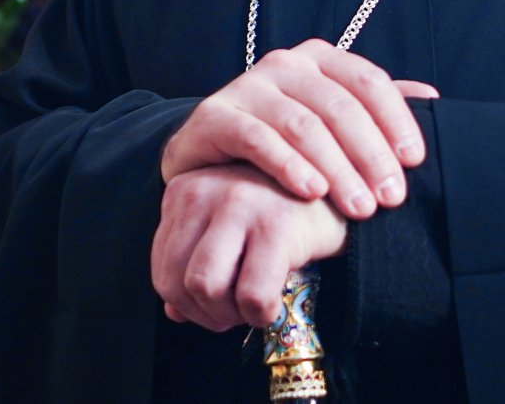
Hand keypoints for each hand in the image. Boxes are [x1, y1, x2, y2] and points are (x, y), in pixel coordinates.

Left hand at [151, 163, 346, 332]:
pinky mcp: (276, 225)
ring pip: (204, 287)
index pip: (162, 268)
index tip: (218, 305)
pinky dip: (259, 315)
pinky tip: (274, 305)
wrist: (342, 191)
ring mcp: (239, 204)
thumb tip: (174, 314)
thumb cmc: (277, 215)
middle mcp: (203, 189)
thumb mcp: (226, 231)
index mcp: (183, 189)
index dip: (187, 303)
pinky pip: (251, 295)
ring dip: (228, 315)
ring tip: (251, 308)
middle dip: (204, 313)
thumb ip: (195, 264)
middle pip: (175, 281)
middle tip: (234, 314)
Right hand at [160, 38, 437, 219]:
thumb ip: (374, 108)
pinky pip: (257, 138)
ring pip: (302, 125)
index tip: (414, 163)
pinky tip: (311, 191)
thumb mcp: (330, 120)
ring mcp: (247, 86)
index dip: (395, 121)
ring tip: (359, 208)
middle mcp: (284, 63)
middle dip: (370, 155)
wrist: (209, 154)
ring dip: (337, 168)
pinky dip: (288, 165)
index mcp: (319, 58)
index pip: (368, 81)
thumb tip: (431, 96)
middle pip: (338, 106)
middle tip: (390, 199)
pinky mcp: (215, 115)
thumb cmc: (283, 139)